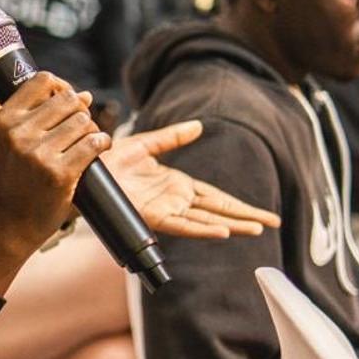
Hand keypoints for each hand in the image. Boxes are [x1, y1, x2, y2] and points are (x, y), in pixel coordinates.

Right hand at [0, 73, 111, 257]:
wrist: (11, 223)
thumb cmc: (16, 178)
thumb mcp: (14, 142)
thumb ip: (42, 115)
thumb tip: (85, 94)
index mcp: (3, 120)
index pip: (43, 80)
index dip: (61, 87)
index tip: (67, 103)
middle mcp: (18, 134)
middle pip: (68, 99)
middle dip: (80, 111)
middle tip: (80, 130)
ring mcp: (37, 154)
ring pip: (84, 121)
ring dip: (92, 130)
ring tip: (86, 143)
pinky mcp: (59, 174)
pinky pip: (93, 143)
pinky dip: (103, 143)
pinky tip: (100, 149)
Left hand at [100, 120, 280, 238]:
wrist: (86, 168)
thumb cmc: (109, 161)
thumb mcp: (145, 145)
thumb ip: (172, 138)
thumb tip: (198, 127)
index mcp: (177, 186)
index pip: (216, 197)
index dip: (241, 205)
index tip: (264, 214)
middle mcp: (175, 200)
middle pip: (218, 210)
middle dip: (245, 217)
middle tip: (272, 224)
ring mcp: (166, 210)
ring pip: (206, 221)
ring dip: (230, 224)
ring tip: (255, 229)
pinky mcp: (152, 216)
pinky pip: (182, 224)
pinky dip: (202, 228)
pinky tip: (222, 231)